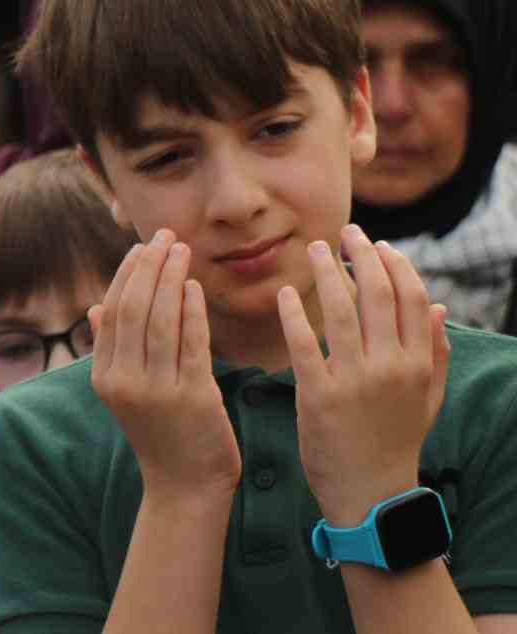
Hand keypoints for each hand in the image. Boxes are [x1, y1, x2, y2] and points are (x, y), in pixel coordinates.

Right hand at [90, 230, 241, 504]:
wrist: (185, 488)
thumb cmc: (160, 434)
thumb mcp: (125, 393)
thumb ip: (112, 349)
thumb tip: (95, 308)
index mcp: (105, 377)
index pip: (112, 311)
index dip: (126, 274)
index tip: (142, 245)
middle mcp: (124, 381)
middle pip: (134, 309)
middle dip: (149, 266)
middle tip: (165, 236)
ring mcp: (157, 390)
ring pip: (160, 320)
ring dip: (171, 279)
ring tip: (182, 251)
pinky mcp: (192, 397)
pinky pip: (191, 343)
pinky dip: (192, 311)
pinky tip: (195, 287)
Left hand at [277, 225, 450, 526]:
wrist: (370, 492)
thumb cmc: (395, 442)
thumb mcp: (426, 398)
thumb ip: (434, 352)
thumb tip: (439, 305)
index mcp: (417, 364)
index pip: (411, 298)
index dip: (395, 266)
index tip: (378, 245)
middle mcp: (390, 367)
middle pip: (378, 296)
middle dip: (362, 256)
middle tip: (345, 232)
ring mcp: (355, 380)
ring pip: (342, 312)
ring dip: (328, 274)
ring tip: (315, 250)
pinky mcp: (319, 395)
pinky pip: (305, 345)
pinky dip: (294, 314)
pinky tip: (285, 293)